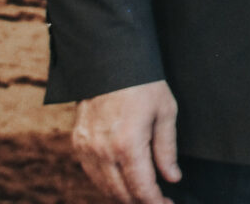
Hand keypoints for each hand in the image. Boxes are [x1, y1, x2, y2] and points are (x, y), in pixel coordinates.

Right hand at [71, 79, 179, 203]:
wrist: (109, 60)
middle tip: (158, 200)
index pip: (141, 189)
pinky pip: (91, 173)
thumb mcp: (165, 112)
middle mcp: (103, 151)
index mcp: (128, 145)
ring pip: (104, 187)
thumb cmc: (142, 83)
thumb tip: (172, 177)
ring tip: (142, 193)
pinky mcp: (77, 142)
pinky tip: (121, 180)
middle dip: (141, 202)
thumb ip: (167, 149)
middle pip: (121, 194)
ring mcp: (86, 148)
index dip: (155, 202)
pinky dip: (106, 182)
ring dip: (123, 196)